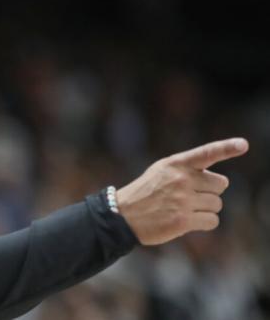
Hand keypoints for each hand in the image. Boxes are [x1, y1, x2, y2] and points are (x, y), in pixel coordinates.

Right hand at [117, 138, 248, 244]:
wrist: (123, 215)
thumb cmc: (145, 192)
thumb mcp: (161, 171)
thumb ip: (187, 169)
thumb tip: (220, 182)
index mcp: (176, 164)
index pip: (206, 153)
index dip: (227, 148)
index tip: (243, 145)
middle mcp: (181, 179)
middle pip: (220, 185)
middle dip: (210, 191)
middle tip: (191, 196)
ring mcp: (183, 200)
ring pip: (217, 204)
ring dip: (206, 208)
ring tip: (185, 209)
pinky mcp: (184, 220)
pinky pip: (212, 220)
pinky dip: (205, 222)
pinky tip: (188, 221)